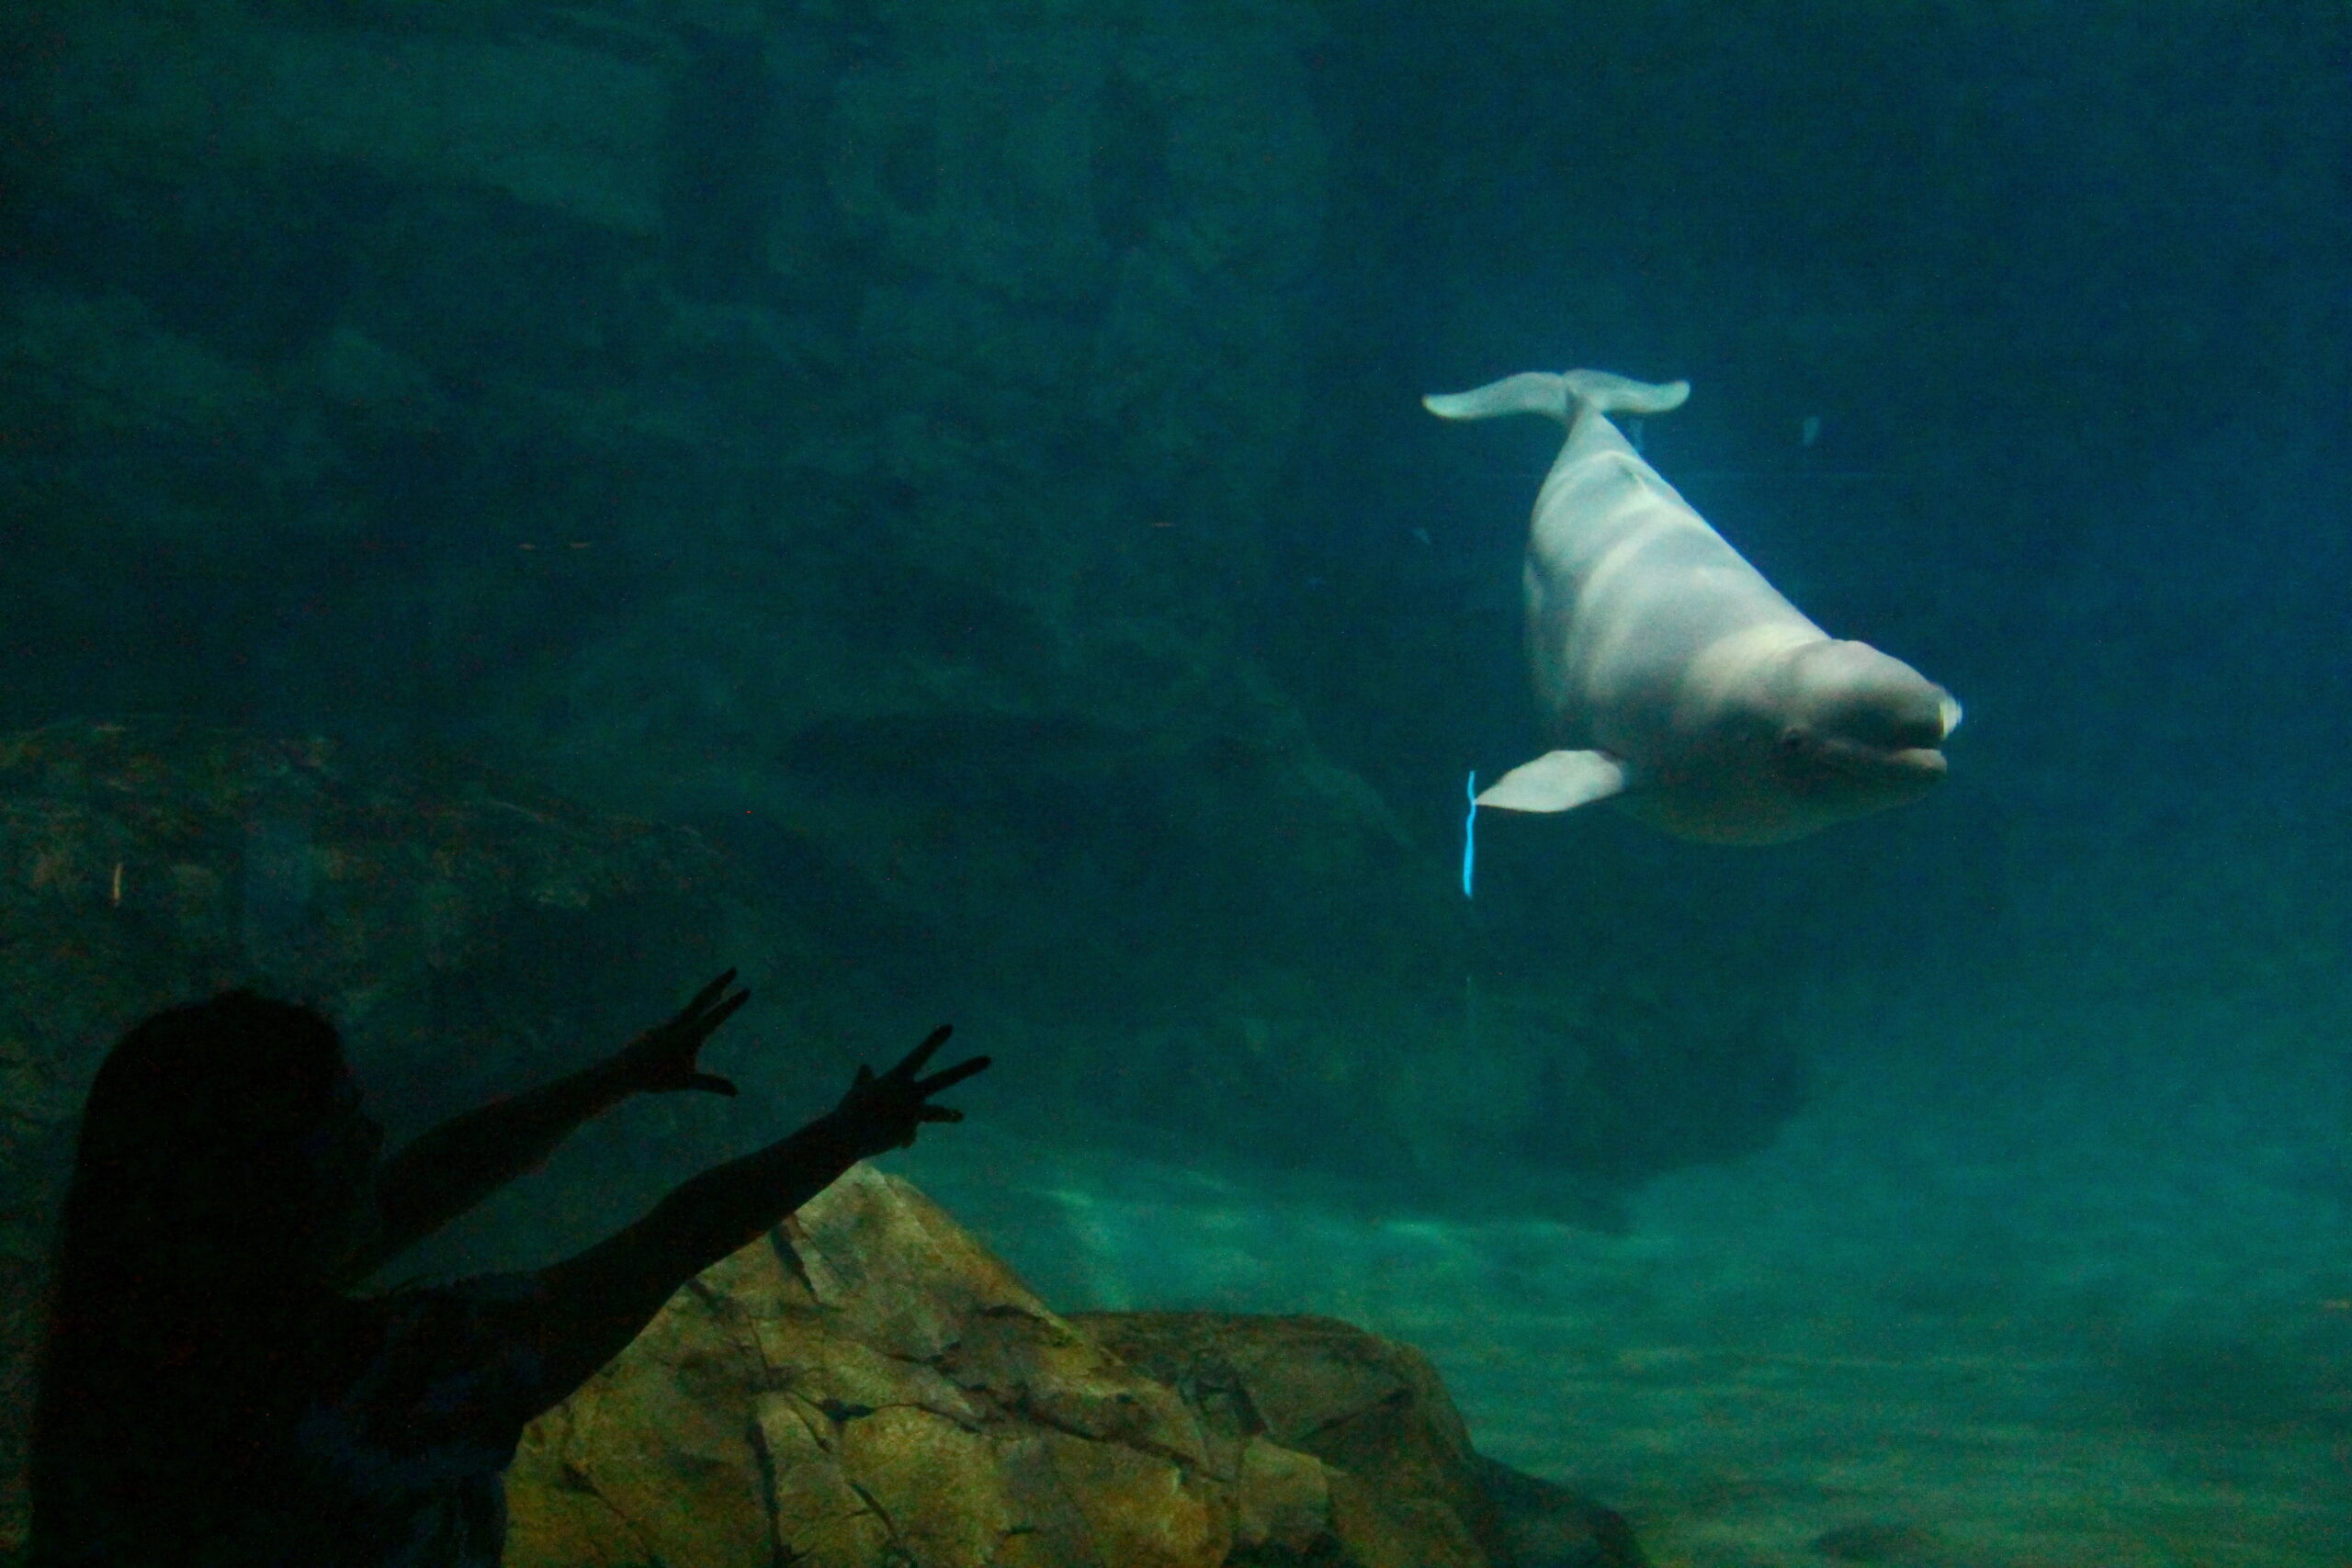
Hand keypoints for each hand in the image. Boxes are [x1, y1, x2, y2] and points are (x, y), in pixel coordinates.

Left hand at [609, 970, 749, 1097]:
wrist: (624, 1071)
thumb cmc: (656, 1078)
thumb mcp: (687, 1081)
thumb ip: (712, 1084)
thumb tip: (735, 1092)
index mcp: (690, 1034)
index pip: (717, 1015)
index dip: (733, 1003)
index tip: (747, 990)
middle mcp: (680, 1023)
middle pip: (703, 997)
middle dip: (720, 983)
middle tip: (733, 969)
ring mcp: (668, 1024)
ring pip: (692, 1007)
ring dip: (708, 996)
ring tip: (719, 991)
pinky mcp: (659, 1030)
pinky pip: (680, 1020)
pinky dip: (692, 1014)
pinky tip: (690, 1021)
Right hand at [830, 1025, 989, 1158]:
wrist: (847, 1136)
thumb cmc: (849, 1111)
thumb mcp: (858, 1091)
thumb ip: (865, 1079)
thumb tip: (865, 1066)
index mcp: (897, 1078)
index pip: (919, 1055)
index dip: (934, 1041)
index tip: (950, 1027)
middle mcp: (911, 1093)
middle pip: (945, 1078)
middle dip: (967, 1068)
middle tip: (988, 1059)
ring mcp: (913, 1113)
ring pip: (937, 1112)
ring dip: (949, 1114)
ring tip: (961, 1116)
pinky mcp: (910, 1131)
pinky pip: (907, 1134)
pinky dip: (900, 1137)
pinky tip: (890, 1143)